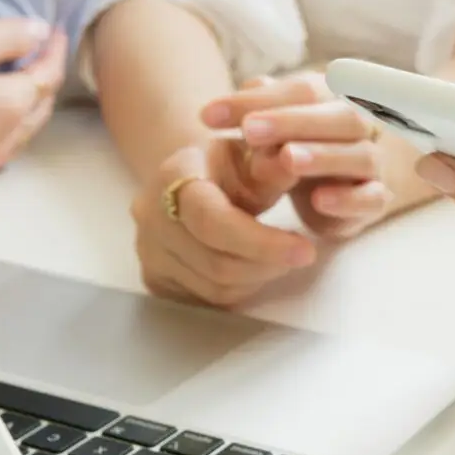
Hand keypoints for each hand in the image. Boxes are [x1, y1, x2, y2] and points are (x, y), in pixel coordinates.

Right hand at [0, 19, 65, 194]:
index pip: (48, 75)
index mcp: (10, 106)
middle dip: (46, 78)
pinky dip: (4, 127)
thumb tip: (41, 32)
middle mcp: (5, 141)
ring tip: (20, 82)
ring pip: (22, 131)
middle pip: (40, 106)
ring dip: (28, 105)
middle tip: (42, 54)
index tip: (55, 31)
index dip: (54, 50)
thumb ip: (4, 37)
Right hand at [129, 140, 316, 307]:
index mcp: (174, 176)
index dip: (262, 242)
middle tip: (302, 254)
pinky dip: (239, 289)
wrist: (188, 176)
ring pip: (214, 287)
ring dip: (258, 278)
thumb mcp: (251, 155)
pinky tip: (253, 267)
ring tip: (279, 257)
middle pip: (216, 263)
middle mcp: (150, 215)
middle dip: (268, 263)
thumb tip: (294, 164)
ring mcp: (148, 250)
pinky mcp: (154, 278)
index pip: (213, 221)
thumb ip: (272, 167)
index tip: (305, 250)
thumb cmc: (228, 164)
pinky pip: (205, 300)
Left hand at [203, 73, 393, 238]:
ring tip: (288, 159)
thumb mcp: (271, 126)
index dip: (258, 100)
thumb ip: (251, 113)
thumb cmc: (299, 144)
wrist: (340, 182)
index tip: (208, 116)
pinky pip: (371, 197)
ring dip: (324, 156)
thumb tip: (215, 110)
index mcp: (334, 96)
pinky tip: (319, 200)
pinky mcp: (375, 199)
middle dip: (293, 121)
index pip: (303, 89)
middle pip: (339, 116)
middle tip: (250, 131)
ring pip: (359, 155)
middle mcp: (359, 125)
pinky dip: (349, 199)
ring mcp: (371, 163)